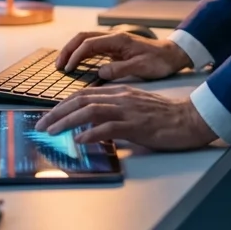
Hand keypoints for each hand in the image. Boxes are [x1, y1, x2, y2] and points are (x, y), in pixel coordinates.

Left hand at [35, 87, 216, 150]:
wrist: (190, 118)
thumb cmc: (165, 115)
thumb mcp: (136, 107)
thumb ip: (115, 110)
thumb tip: (93, 122)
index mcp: (119, 92)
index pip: (84, 94)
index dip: (63, 104)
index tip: (49, 115)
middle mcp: (120, 97)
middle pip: (81, 100)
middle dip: (57, 112)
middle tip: (41, 125)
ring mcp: (128, 110)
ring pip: (90, 111)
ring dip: (67, 121)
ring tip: (52, 131)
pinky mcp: (136, 125)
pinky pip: (109, 127)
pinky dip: (91, 133)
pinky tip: (80, 139)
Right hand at [54, 31, 192, 80]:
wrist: (172, 55)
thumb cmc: (159, 61)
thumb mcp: (141, 67)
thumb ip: (120, 69)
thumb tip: (100, 72)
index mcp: (118, 39)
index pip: (89, 44)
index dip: (75, 55)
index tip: (67, 68)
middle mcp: (113, 38)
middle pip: (83, 38)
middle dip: (68, 50)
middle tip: (58, 66)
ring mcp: (113, 42)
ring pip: (86, 42)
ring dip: (72, 51)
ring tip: (62, 66)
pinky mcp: (114, 49)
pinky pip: (92, 49)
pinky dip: (81, 55)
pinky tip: (76, 65)